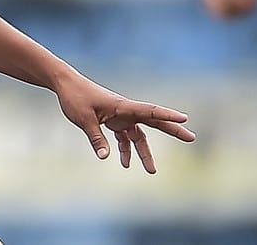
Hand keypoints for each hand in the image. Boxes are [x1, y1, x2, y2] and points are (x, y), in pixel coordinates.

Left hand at [51, 72, 192, 172]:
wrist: (65, 85)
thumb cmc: (76, 98)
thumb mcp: (84, 120)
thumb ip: (96, 138)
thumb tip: (105, 158)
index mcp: (123, 106)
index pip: (150, 110)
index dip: (168, 115)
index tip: (185, 118)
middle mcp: (125, 111)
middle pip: (154, 121)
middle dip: (172, 130)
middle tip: (191, 137)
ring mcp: (120, 116)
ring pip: (138, 135)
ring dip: (144, 152)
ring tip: (151, 171)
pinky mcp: (112, 120)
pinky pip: (124, 137)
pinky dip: (125, 149)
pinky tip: (124, 163)